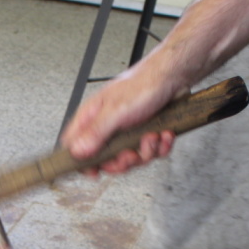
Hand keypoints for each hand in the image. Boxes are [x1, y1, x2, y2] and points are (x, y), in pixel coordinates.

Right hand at [59, 64, 183, 174]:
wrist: (173, 76)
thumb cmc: (143, 85)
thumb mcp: (115, 111)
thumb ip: (95, 133)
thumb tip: (77, 152)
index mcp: (92, 118)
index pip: (74, 147)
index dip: (82, 163)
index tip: (95, 172)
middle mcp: (107, 126)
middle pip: (105, 160)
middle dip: (122, 162)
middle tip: (131, 154)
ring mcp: (126, 132)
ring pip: (130, 158)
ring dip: (145, 152)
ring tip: (152, 136)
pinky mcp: (144, 134)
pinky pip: (149, 153)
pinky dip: (160, 147)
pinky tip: (163, 135)